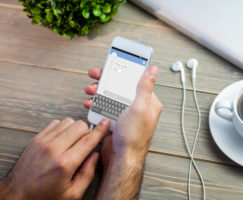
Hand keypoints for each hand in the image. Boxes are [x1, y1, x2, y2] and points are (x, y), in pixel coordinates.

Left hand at [0, 118, 109, 199]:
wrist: (17, 195)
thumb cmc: (44, 196)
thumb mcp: (72, 194)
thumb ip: (88, 174)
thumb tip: (95, 155)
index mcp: (65, 164)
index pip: (88, 140)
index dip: (100, 130)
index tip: (105, 124)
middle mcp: (53, 149)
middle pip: (79, 126)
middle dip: (87, 132)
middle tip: (87, 142)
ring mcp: (42, 142)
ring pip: (68, 121)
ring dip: (74, 129)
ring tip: (73, 141)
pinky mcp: (36, 139)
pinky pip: (55, 123)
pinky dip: (62, 128)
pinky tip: (62, 139)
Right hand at [84, 66, 161, 198]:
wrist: (121, 158)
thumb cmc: (134, 137)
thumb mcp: (140, 108)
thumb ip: (145, 87)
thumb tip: (153, 71)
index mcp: (148, 102)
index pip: (135, 80)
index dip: (123, 71)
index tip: (112, 65)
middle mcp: (137, 106)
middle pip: (121, 86)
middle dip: (106, 80)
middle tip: (95, 75)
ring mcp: (125, 113)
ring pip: (111, 95)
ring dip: (98, 91)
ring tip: (90, 90)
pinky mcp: (116, 119)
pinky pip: (105, 106)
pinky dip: (96, 103)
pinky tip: (90, 103)